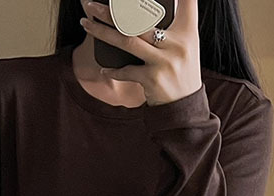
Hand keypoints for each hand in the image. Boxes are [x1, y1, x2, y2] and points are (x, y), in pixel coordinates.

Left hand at [80, 0, 201, 105]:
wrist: (185, 107)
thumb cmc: (181, 73)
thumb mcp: (184, 48)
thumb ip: (171, 28)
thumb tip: (134, 14)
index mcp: (188, 32)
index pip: (186, 2)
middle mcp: (177, 44)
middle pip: (140, 18)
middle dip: (112, 10)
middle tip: (92, 4)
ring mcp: (164, 61)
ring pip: (127, 40)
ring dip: (102, 31)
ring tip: (86, 24)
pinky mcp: (152, 78)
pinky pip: (126, 71)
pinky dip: (114, 71)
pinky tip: (104, 69)